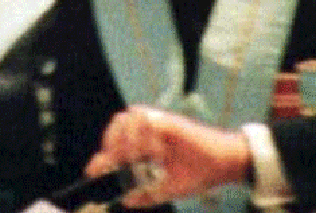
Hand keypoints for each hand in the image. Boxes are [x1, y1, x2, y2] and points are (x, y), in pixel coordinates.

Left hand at [86, 105, 250, 205]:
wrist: (223, 166)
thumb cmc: (197, 173)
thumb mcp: (169, 189)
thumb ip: (148, 194)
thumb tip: (126, 201)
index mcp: (146, 145)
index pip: (117, 144)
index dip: (102, 156)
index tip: (92, 171)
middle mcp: (149, 132)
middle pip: (118, 123)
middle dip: (112, 143)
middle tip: (116, 163)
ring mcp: (160, 124)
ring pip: (130, 116)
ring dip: (128, 137)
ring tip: (135, 158)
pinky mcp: (171, 121)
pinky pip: (149, 119)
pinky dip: (146, 135)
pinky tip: (154, 153)